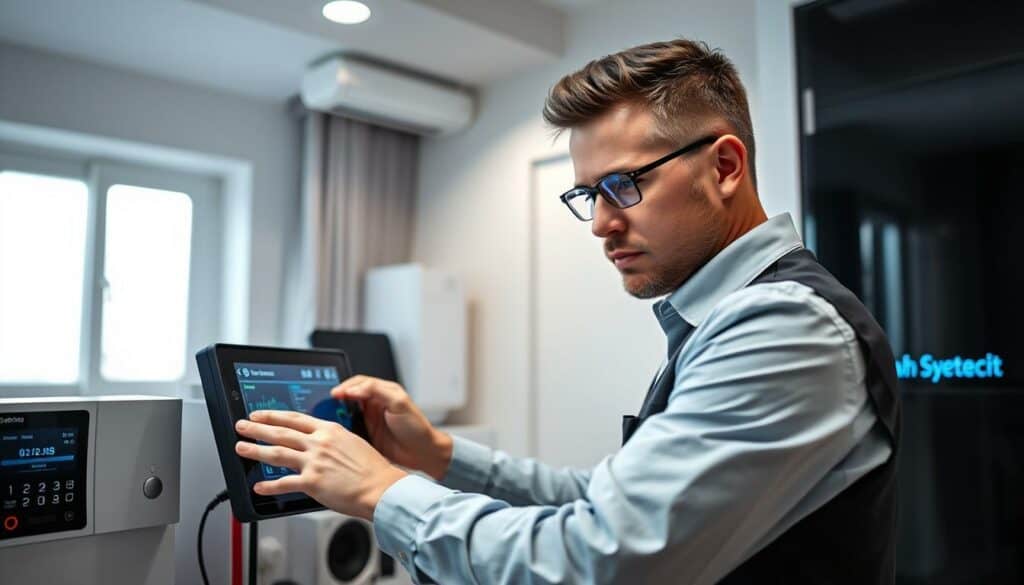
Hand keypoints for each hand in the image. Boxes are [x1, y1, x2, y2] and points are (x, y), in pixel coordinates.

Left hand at [233, 410, 406, 519]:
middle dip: (257, 428)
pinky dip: (269, 486)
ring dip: (255, 450)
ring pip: (277, 453)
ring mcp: (314, 462)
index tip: (261, 414)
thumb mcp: (354, 442)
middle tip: (242, 425)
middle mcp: (319, 443)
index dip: (275, 415)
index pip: (295, 418)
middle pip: (281, 431)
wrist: (381, 487)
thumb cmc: (373, 469)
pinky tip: (258, 487)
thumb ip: (334, 440)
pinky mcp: (312, 482)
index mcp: (330, 430)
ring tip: (241, 448)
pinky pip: (284, 484)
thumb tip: (322, 442)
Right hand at [331, 376, 452, 479]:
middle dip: (336, 400)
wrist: (423, 453)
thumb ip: (377, 391)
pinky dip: (341, 430)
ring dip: (337, 415)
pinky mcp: (365, 435)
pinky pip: (349, 429)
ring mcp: (369, 420)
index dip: (345, 386)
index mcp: (382, 392)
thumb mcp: (399, 402)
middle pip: (348, 397)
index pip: (358, 383)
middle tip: (326, 405)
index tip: (335, 394)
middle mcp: (374, 405)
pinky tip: (337, 433)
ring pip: (346, 413)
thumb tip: (354, 389)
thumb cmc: (417, 427)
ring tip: (328, 418)